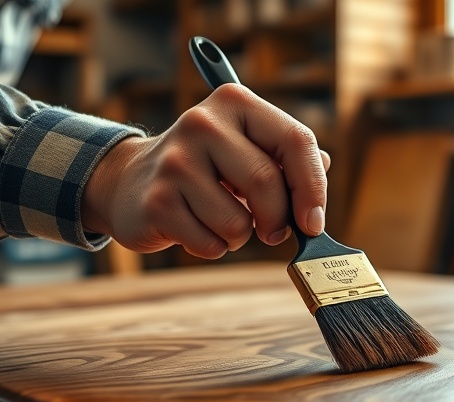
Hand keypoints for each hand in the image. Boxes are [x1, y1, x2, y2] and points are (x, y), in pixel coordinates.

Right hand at [82, 84, 329, 258]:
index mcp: (234, 102)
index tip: (314, 221)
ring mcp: (175, 162)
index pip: (295, 140)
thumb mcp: (244, 147)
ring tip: (222, 221)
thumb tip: (325, 167)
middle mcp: (202, 124)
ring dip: (241, 236)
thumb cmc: (204, 168)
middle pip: (266, 183)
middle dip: (279, 220)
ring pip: (238, 222)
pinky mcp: (158, 201)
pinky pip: (211, 243)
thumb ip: (285, 155)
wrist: (129, 181)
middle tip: (274, 231)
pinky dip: (214, 247)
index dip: (313, 187)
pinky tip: (196, 228)